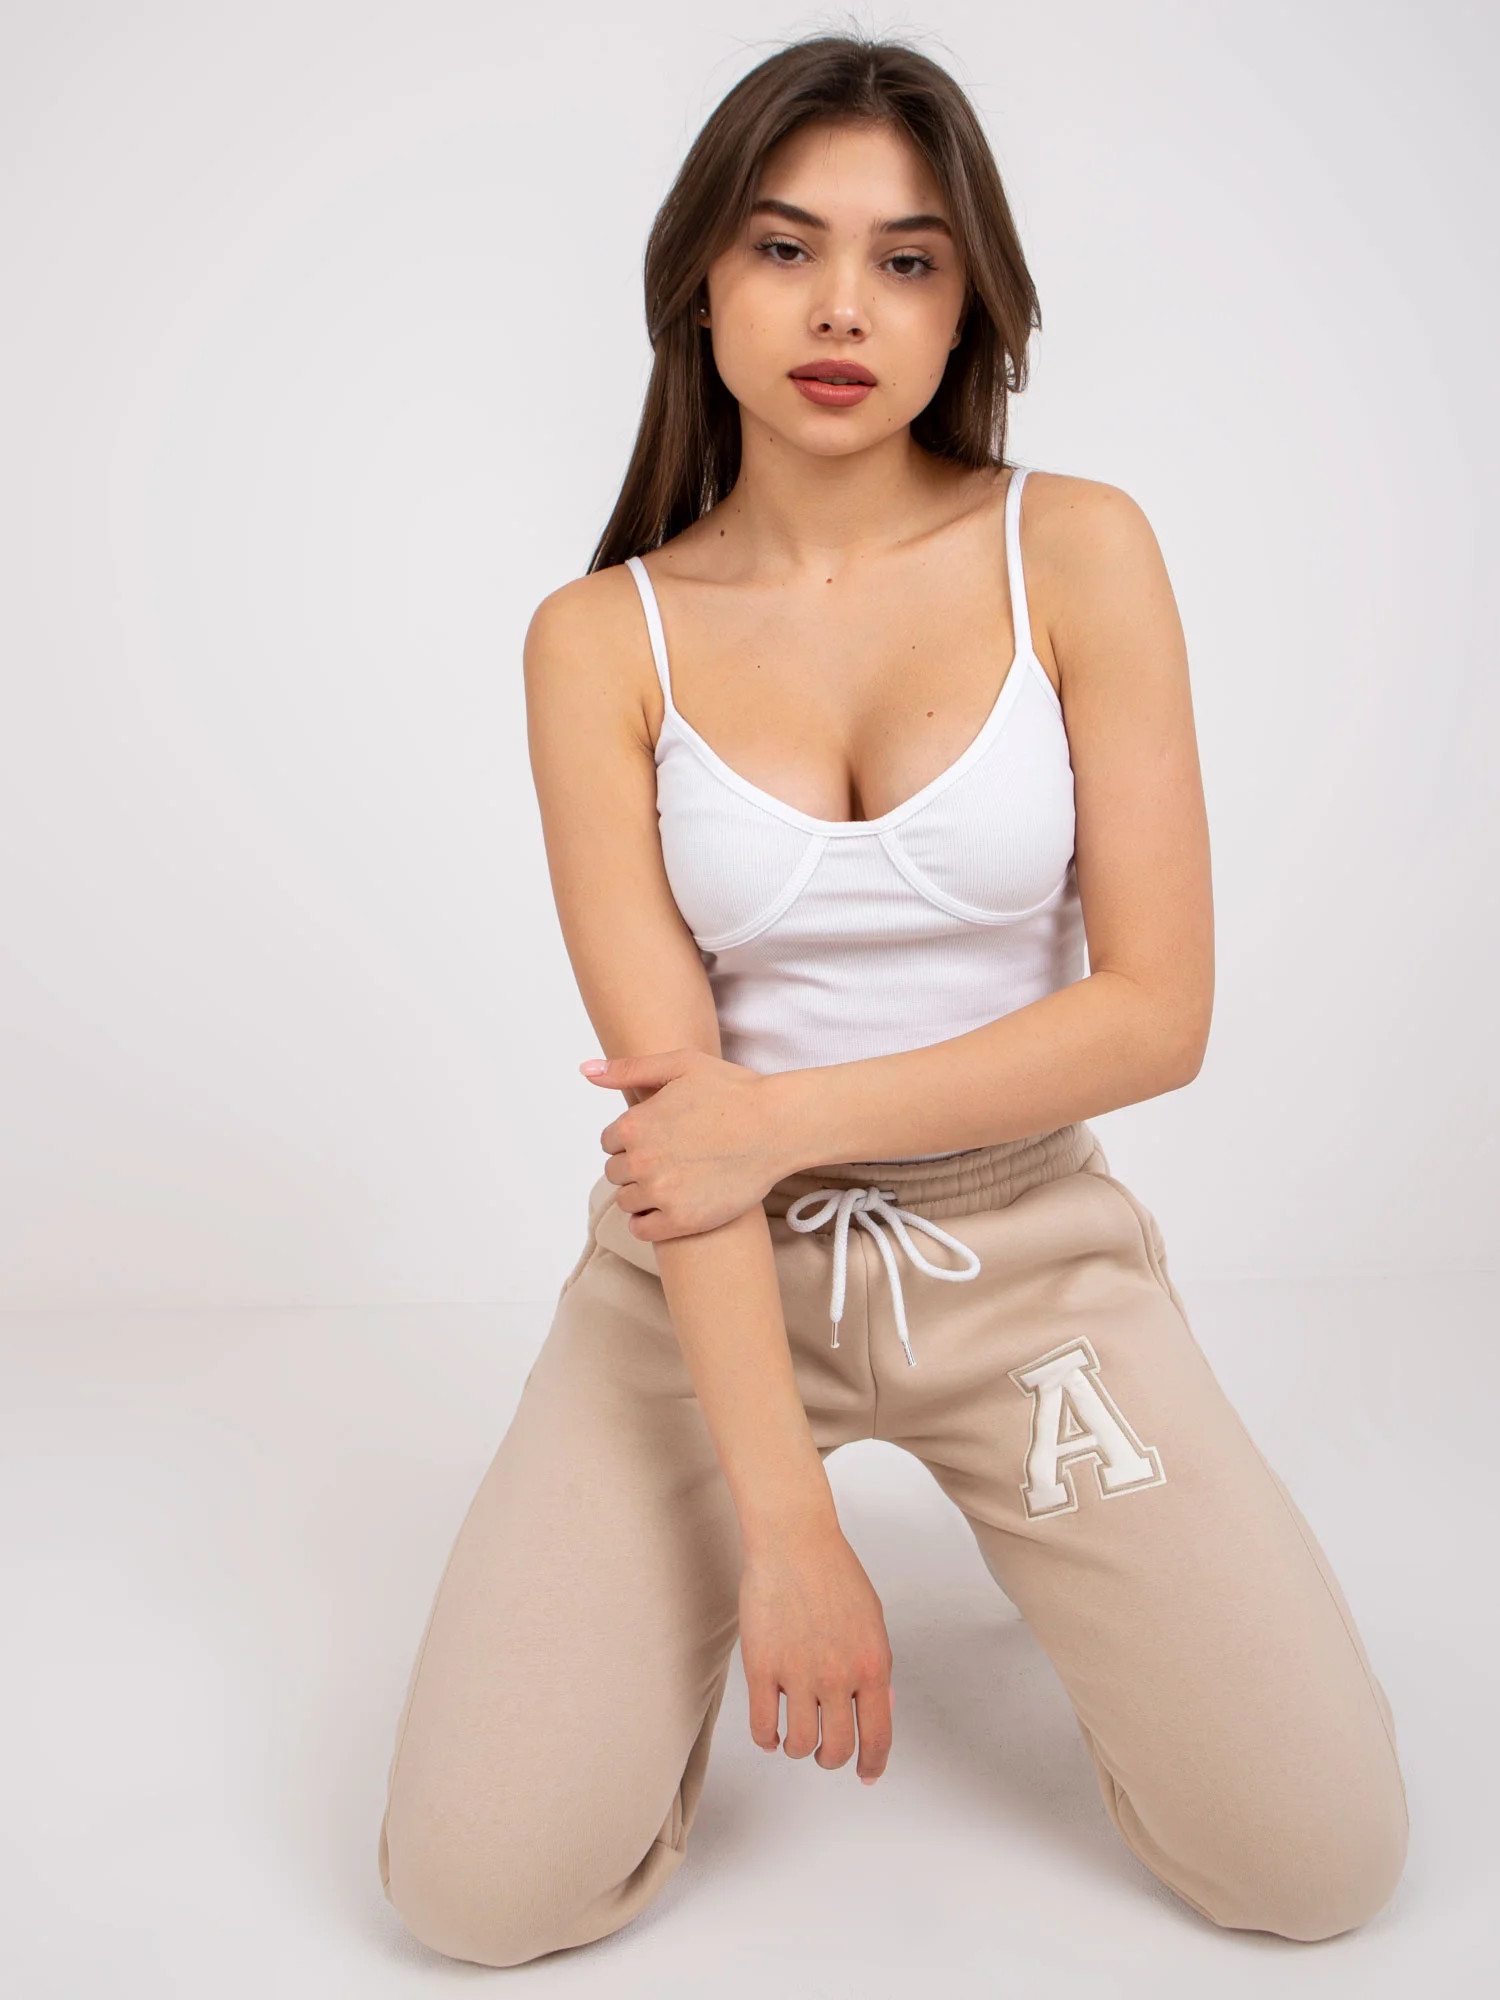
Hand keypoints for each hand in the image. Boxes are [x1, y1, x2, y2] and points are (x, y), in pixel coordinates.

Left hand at [580, 1047, 797, 1238]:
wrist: (778, 1126)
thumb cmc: (735, 1091)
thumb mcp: (681, 1065)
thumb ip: (628, 1069)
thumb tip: (585, 1070)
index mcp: (634, 1124)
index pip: (609, 1142)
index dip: (632, 1140)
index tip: (657, 1139)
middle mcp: (641, 1160)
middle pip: (616, 1173)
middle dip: (636, 1166)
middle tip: (670, 1160)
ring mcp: (660, 1193)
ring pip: (627, 1201)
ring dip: (643, 1194)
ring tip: (674, 1182)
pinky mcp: (682, 1220)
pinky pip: (642, 1229)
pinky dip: (648, 1222)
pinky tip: (669, 1208)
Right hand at [738, 1522, 894, 1783]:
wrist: (794, 1541)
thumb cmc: (835, 1574)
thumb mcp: (872, 1620)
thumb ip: (876, 1666)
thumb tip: (880, 1709)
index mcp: (872, 1665)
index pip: (878, 1735)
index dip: (872, 1764)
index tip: (866, 1775)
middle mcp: (838, 1676)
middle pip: (836, 1747)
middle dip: (831, 1758)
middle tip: (824, 1752)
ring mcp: (798, 1673)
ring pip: (799, 1744)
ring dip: (798, 1749)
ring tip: (794, 1739)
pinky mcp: (761, 1667)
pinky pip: (763, 1725)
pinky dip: (767, 1738)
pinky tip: (770, 1732)